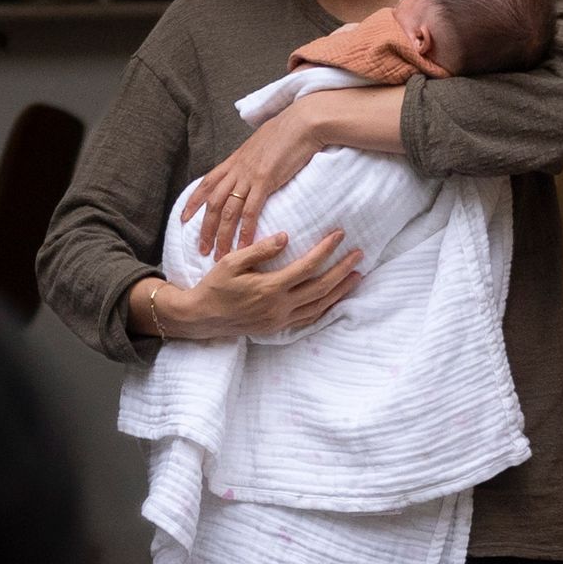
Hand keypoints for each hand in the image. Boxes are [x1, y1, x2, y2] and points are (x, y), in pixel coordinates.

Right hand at [159, 229, 361, 340]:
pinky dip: (326, 307)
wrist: (202, 317)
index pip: (306, 267)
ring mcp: (280, 320)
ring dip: (340, 291)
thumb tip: (285, 237)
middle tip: (359, 255)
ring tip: (357, 276)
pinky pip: (309, 318)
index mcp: (269, 288)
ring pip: (319, 306)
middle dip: (342, 270)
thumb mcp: (231, 262)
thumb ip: (259, 250)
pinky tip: (335, 298)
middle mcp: (279, 307)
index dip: (326, 250)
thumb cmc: (215, 286)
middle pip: (320, 288)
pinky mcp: (278, 328)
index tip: (339, 235)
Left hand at [180, 94, 336, 259]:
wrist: (302, 122)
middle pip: (213, 203)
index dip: (193, 202)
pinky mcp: (265, 180)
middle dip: (205, 229)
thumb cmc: (287, 131)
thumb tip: (253, 165)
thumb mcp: (261, 144)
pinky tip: (245, 245)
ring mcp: (249, 175)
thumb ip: (253, 159)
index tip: (184, 219)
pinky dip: (246, 230)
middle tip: (201, 249)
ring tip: (220, 255)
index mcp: (234, 160)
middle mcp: (237, 169)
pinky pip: (251, 210)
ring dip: (222, 236)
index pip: (206, 183)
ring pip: (228, 210)